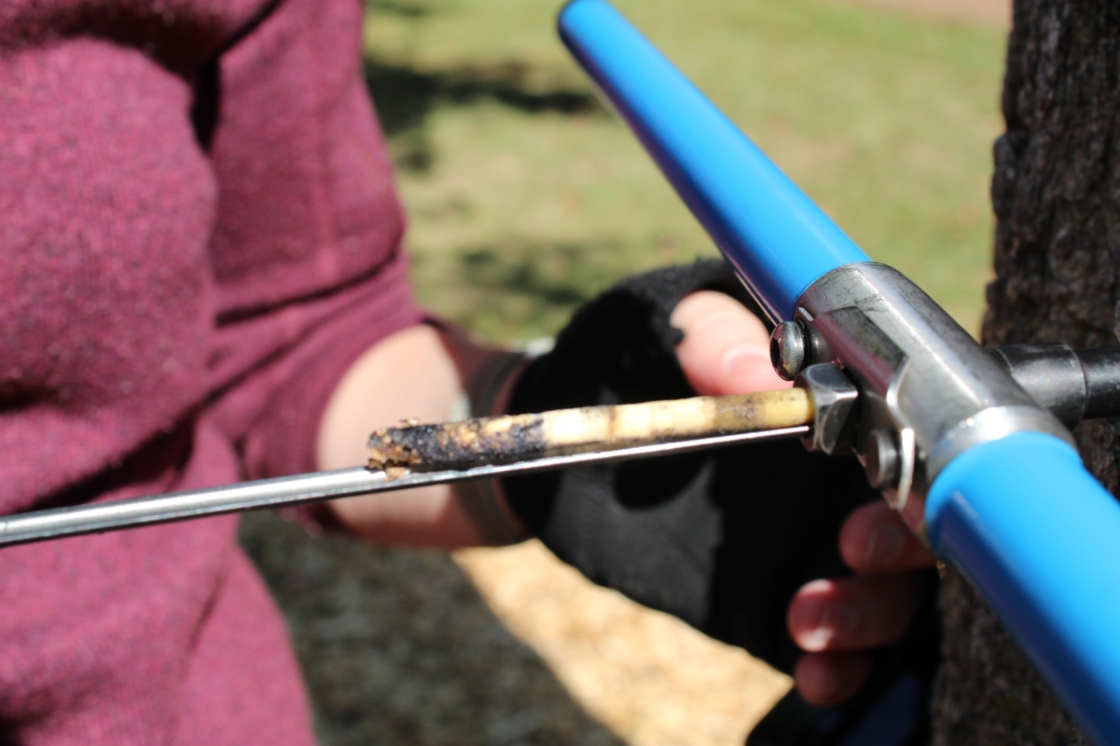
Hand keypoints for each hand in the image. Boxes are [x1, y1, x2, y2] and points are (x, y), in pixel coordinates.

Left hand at [673, 290, 937, 706]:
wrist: (600, 414)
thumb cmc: (659, 352)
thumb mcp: (681, 326)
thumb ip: (714, 336)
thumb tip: (748, 372)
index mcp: (849, 411)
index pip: (918, 449)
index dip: (920, 478)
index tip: (884, 493)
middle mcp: (853, 482)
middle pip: (921, 533)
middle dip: (901, 554)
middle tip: (853, 550)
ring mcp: (829, 546)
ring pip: (893, 597)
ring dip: (868, 616)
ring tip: (807, 621)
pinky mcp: (794, 595)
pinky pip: (842, 646)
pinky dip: (844, 668)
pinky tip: (813, 674)